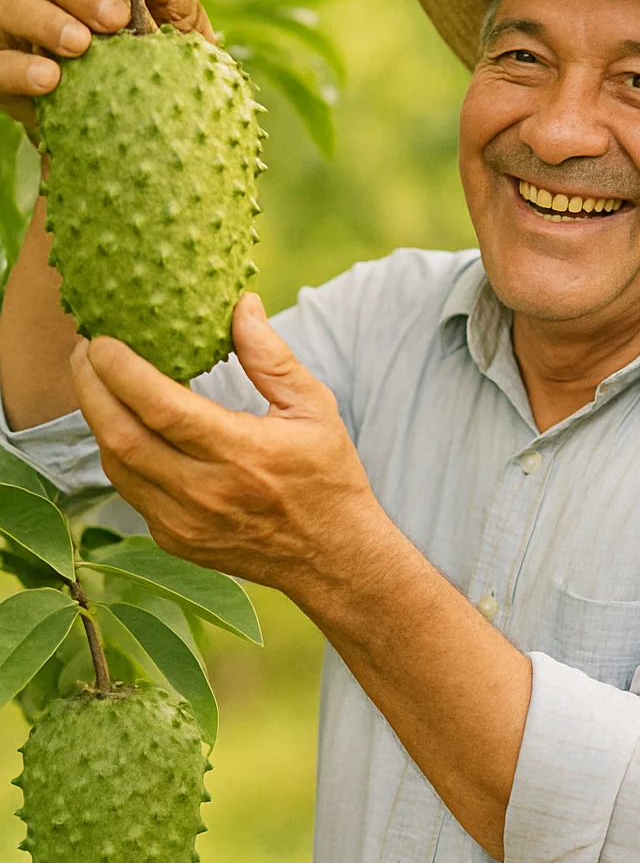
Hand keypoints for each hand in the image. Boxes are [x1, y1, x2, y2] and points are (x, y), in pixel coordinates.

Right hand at [0, 0, 212, 129]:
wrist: (161, 126)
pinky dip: (17, 67)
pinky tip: (51, 78)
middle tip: (114, 20)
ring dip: (46, 20)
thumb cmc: (172, 65)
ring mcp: (25, 31)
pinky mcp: (11, 74)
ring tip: (82, 46)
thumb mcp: (184, 26)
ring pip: (12, 3)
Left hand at [69, 294, 383, 598]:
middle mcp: (206, 493)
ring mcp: (185, 523)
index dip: (121, 370)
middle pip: (121, 436)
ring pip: (116, 465)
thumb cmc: (327, 476)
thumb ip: (271, 357)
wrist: (333, 558)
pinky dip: (119, 453)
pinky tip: (123, 425)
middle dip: (90, 387)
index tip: (101, 338)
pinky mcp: (175, 540)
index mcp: (242, 454)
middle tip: (83, 351)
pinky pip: (129, 490)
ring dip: (98, 420)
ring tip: (96, 382)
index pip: (161, 407)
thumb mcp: (314, 407)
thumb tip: (241, 305)